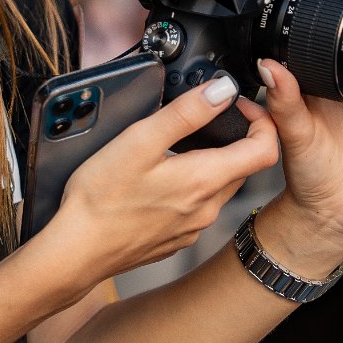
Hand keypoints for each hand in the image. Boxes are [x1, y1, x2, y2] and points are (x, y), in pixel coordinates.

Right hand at [45, 75, 278, 283]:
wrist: (77, 251)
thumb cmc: (101, 199)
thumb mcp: (140, 140)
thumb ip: (186, 113)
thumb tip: (222, 91)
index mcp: (205, 180)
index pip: (266, 148)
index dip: (262, 120)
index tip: (239, 105)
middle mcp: (207, 208)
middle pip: (243, 167)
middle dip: (232, 139)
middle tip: (204, 120)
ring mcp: (193, 228)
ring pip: (219, 188)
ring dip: (209, 164)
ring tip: (175, 150)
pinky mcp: (176, 240)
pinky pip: (197, 209)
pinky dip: (189, 189)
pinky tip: (158, 184)